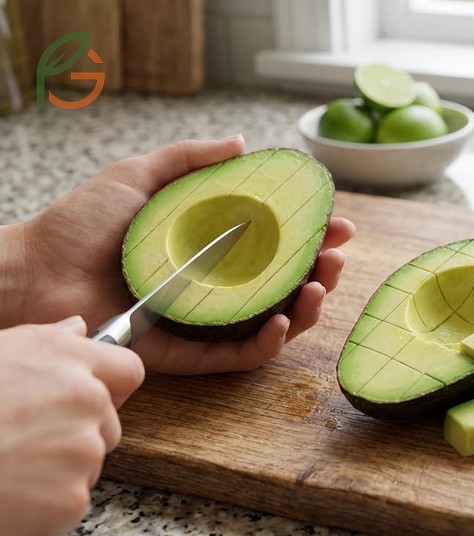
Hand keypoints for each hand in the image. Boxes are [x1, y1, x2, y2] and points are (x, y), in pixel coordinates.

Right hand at [0, 317, 144, 535]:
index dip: (112, 385)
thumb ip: (43, 341)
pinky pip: (71, 501)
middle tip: (26, 439)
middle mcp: (86, 399)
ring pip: (89, 462)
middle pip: (108, 422)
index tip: (94, 397)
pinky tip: (11, 491)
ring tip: (10, 462)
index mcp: (66, 359)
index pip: (128, 370)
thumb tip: (77, 328)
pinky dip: (46, 504)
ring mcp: (83, 450)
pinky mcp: (71, 498)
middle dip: (79, 432)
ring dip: (61, 468)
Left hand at [4, 136, 354, 373]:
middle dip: (321, 274)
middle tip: (336, 259)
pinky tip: (285, 324)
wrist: (35, 271)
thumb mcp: (140, 175)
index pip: (276, 245)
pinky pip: (236, 356)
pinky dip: (267, 345)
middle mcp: (214, 286)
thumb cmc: (80, 224)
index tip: (339, 223)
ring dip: (306, 310)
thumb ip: (190, 159)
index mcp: (211, 247)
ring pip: (272, 324)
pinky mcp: (185, 354)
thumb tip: (243, 143)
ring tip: (319, 288)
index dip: (312, 236)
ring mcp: (203, 321)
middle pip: (284, 287)